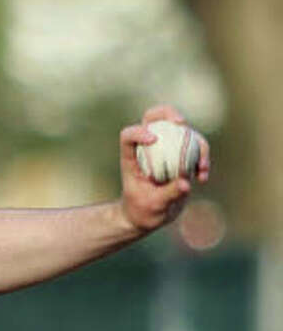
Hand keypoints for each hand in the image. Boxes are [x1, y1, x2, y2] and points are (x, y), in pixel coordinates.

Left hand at [119, 104, 210, 232]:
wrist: (150, 216)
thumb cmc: (142, 211)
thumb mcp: (153, 206)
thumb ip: (168, 194)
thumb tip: (185, 183)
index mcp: (131, 158)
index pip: (128, 136)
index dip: (139, 132)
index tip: (154, 140)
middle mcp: (148, 148)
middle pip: (155, 118)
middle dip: (168, 113)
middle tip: (181, 123)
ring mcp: (165, 148)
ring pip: (182, 130)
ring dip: (196, 142)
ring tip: (201, 167)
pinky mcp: (181, 155)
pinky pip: (195, 146)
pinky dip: (202, 157)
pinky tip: (202, 177)